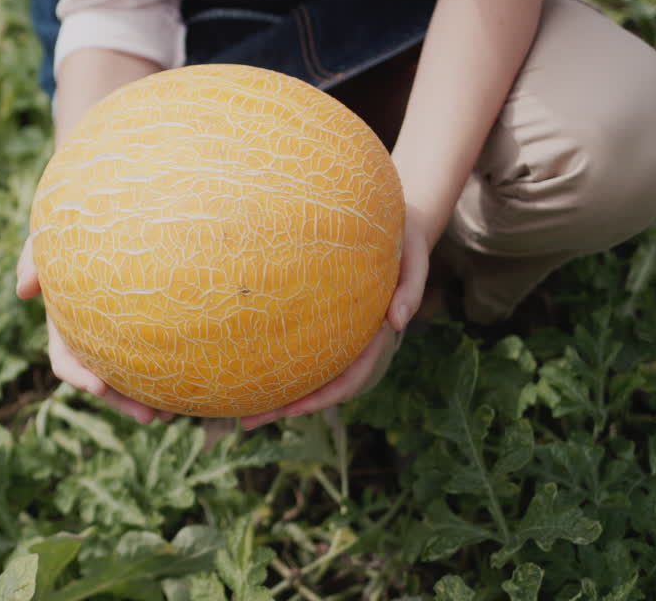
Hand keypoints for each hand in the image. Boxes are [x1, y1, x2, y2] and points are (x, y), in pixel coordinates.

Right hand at [16, 234, 175, 424]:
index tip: (98, 387)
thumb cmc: (77, 223)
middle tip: (150, 417)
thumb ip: (33, 256)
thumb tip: (23, 292)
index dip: (79, 377)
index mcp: (66, 324)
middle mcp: (93, 336)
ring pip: (133, 376)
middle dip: (123, 402)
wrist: (121, 212)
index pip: (66, 359)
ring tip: (173, 416)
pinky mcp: (149, 325)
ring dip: (150, 399)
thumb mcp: (48, 234)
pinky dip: (171, 374)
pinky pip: (158, 356)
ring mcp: (121, 333)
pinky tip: (191, 386)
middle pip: (105, 379)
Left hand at [238, 207, 433, 430]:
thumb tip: (398, 322)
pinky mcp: (332, 331)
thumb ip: (412, 289)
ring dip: (279, 399)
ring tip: (240, 413)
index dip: (322, 398)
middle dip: (287, 408)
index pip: (350, 378)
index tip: (290, 411)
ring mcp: (347, 343)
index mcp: (379, 339)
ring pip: (313, 379)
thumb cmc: (406, 242)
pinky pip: (308, 358)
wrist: (402, 234)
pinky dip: (283, 372)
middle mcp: (360, 348)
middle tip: (245, 422)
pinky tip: (253, 376)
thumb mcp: (415, 258)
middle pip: (324, 390)